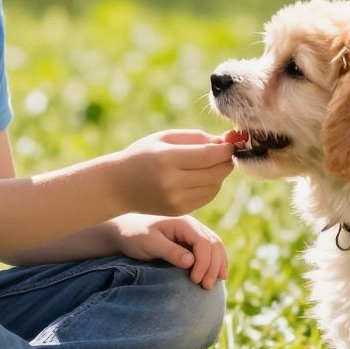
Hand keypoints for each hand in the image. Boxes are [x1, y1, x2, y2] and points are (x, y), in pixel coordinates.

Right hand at [107, 129, 234, 216]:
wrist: (118, 185)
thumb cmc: (143, 155)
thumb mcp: (165, 138)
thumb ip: (196, 138)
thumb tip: (226, 141)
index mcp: (168, 159)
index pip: (209, 155)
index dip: (226, 149)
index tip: (231, 143)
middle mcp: (173, 182)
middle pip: (216, 172)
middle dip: (226, 161)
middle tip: (227, 152)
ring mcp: (176, 199)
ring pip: (215, 186)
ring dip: (220, 174)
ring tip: (212, 163)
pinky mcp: (179, 210)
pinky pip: (207, 197)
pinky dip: (212, 186)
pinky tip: (204, 177)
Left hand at [111, 213, 227, 287]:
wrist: (126, 232)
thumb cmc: (135, 236)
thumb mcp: (149, 244)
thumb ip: (170, 251)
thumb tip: (191, 262)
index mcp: (184, 224)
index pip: (204, 243)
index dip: (204, 263)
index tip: (195, 280)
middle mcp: (192, 227)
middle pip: (214, 246)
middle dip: (213, 267)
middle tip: (206, 287)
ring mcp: (193, 234)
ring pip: (216, 248)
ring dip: (218, 266)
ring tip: (214, 284)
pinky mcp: (191, 243)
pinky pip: (210, 252)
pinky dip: (215, 263)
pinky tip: (217, 275)